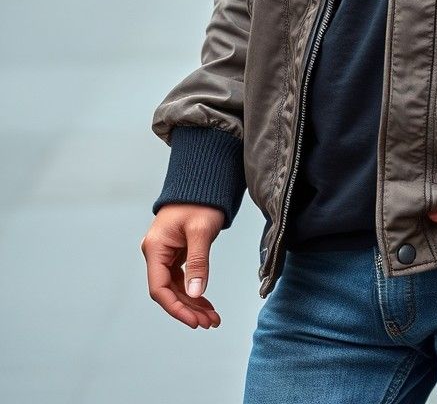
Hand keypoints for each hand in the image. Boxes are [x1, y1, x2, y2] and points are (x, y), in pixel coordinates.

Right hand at [140, 204, 223, 327]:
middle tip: (210, 323)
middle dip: (188, 309)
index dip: (176, 308)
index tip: (194, 321)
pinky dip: (194, 292)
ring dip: (193, 304)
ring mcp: (165, 254)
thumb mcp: (201, 231)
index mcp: (155, 248)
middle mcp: (156, 253)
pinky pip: (183, 279)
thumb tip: (195, 293)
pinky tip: (206, 304)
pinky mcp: (175, 254)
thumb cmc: (200, 201)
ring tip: (212, 319)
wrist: (202, 182)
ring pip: (176, 288)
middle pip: (168, 291)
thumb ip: (198, 262)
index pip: (159, 288)